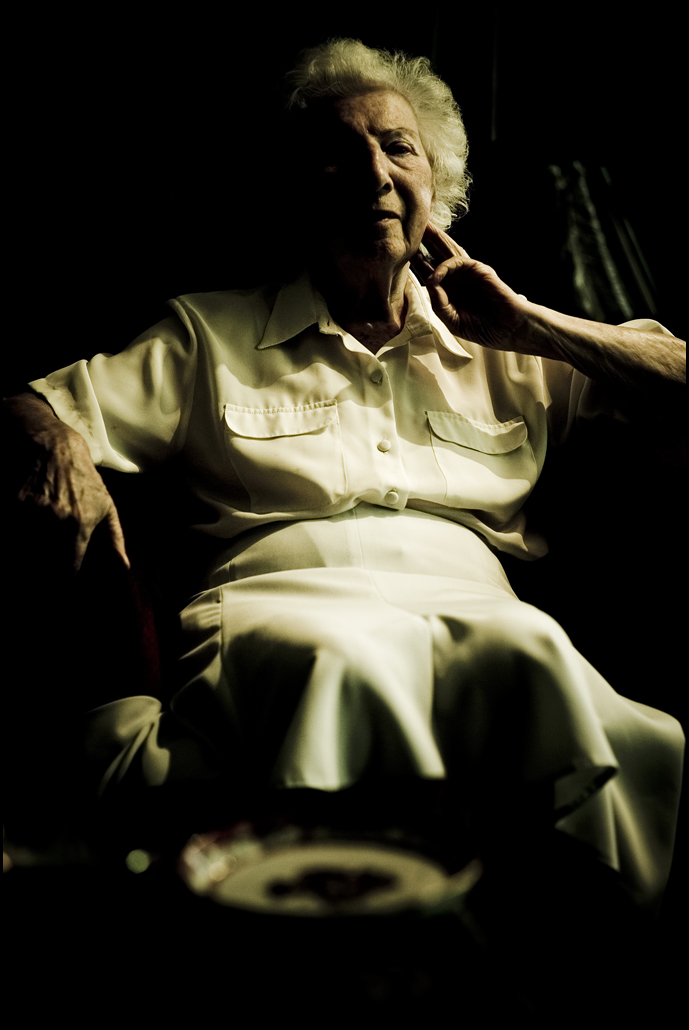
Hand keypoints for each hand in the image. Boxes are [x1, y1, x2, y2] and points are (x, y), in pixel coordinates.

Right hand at [17, 421, 128, 572]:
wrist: (54, 446)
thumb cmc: (83, 478)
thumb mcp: (105, 505)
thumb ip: (115, 539)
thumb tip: (124, 567)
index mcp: (80, 525)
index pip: (67, 570)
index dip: (60, 582)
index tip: (56, 588)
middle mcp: (56, 521)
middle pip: (41, 566)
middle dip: (39, 575)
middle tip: (36, 581)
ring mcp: (31, 512)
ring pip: (22, 552)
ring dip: (22, 561)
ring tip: (25, 561)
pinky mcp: (11, 502)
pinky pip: (7, 534)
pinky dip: (9, 540)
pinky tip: (19, 535)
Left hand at [411, 223, 535, 352]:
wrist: (508, 330)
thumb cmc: (484, 328)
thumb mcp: (453, 321)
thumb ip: (439, 305)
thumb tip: (429, 283)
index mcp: (450, 289)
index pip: (429, 270)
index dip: (416, 261)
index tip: (399, 252)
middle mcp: (458, 277)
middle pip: (437, 253)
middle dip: (424, 240)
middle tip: (409, 225)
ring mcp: (468, 272)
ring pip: (448, 250)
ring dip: (435, 238)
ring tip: (422, 225)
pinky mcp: (480, 270)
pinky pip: (458, 262)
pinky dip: (444, 267)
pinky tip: (434, 276)